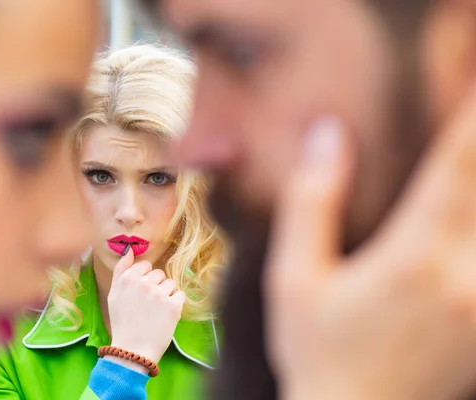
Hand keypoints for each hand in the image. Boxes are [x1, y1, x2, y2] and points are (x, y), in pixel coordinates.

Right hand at [107, 247, 185, 370]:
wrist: (132, 350)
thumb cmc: (122, 322)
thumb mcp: (114, 294)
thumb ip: (121, 269)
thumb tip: (130, 249)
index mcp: (127, 278)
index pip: (145, 265)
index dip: (144, 279)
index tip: (140, 293)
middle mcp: (143, 283)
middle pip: (159, 273)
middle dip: (156, 286)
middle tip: (147, 305)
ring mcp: (159, 294)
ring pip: (170, 283)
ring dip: (167, 294)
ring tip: (156, 310)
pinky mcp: (174, 306)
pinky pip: (180, 294)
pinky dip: (176, 304)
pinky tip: (165, 315)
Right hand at [263, 94, 475, 399]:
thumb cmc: (317, 352)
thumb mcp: (294, 277)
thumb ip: (311, 201)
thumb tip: (325, 134)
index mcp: (414, 257)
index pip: (458, 162)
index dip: (471, 107)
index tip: (474, 62)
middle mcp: (467, 274)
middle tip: (470, 91)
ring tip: (463, 158)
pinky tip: (467, 203)